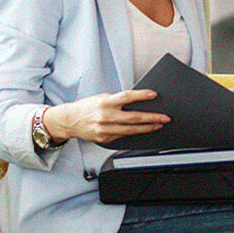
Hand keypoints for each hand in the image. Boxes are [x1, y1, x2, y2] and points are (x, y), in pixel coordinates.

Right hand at [44, 90, 168, 143]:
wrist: (69, 121)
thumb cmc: (87, 107)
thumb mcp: (101, 98)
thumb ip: (117, 101)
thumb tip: (137, 102)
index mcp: (105, 102)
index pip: (126, 97)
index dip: (141, 95)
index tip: (153, 94)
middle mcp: (105, 116)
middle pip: (133, 117)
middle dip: (151, 117)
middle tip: (164, 117)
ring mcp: (105, 129)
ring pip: (131, 130)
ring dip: (147, 128)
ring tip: (158, 125)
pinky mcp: (105, 138)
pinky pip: (123, 136)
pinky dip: (134, 133)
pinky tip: (143, 131)